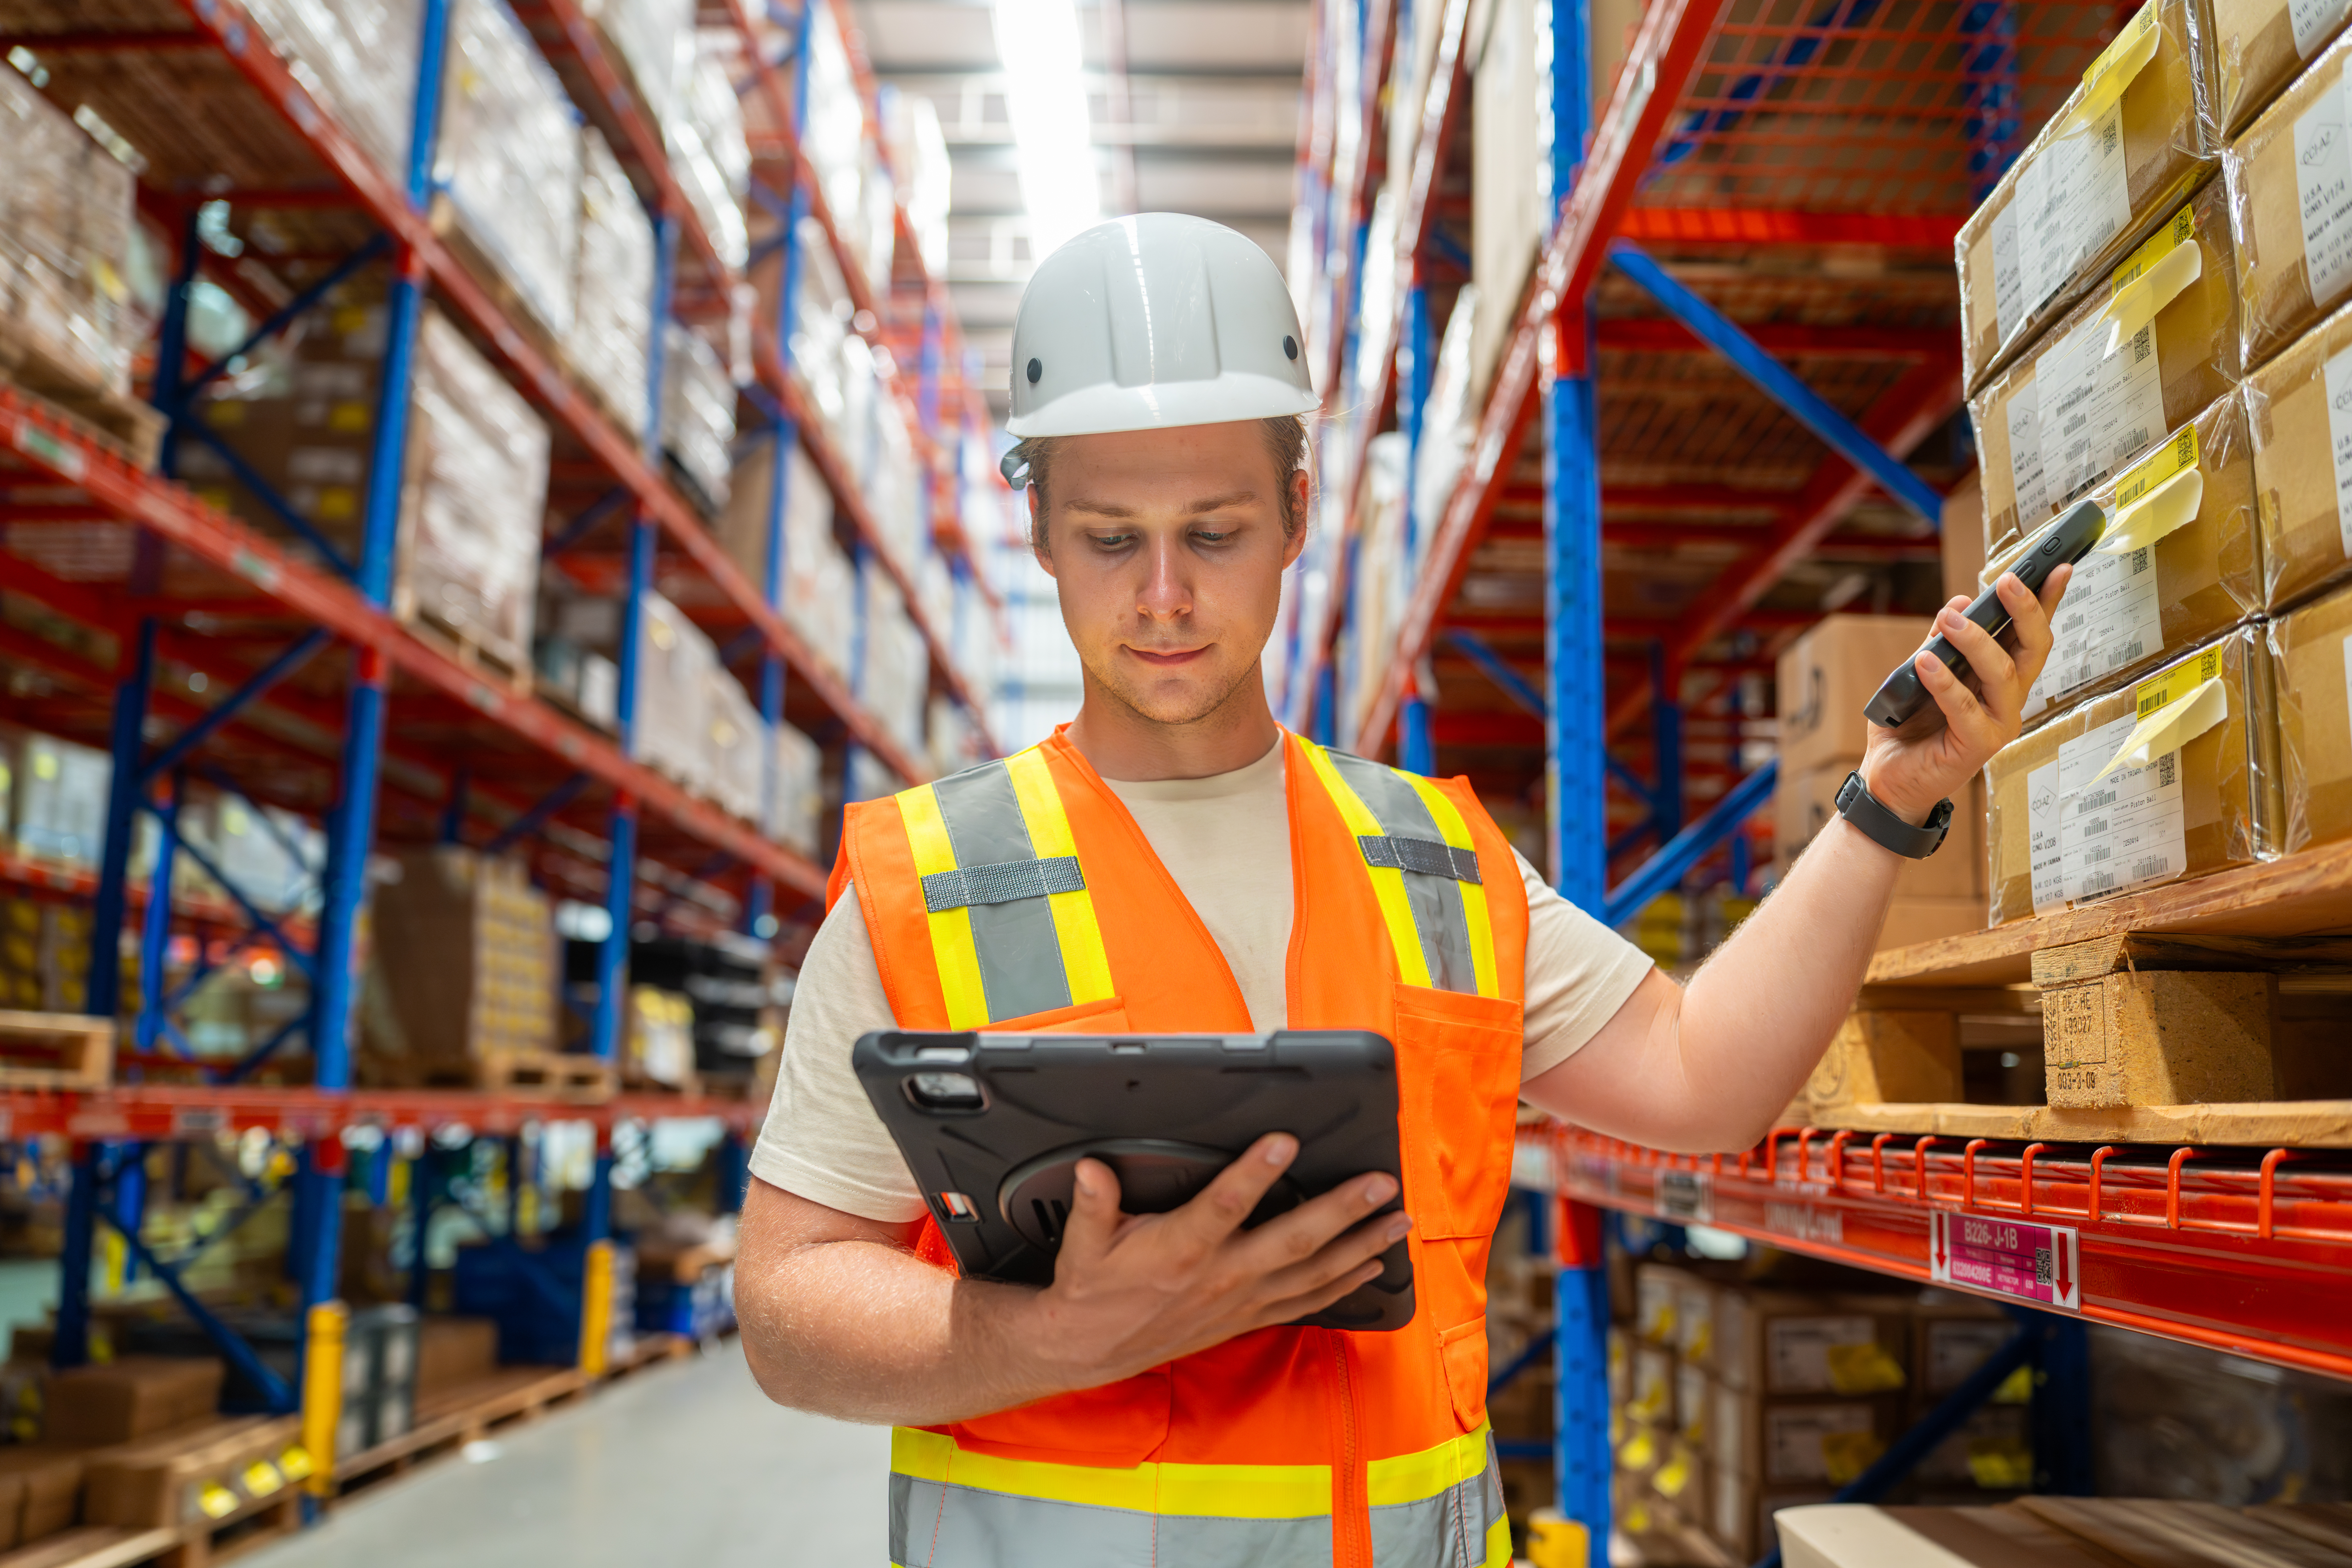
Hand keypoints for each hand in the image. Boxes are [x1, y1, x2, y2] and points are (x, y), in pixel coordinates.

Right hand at [1017, 1133, 1409, 1390]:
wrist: (1090, 1350)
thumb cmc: (1092, 1289)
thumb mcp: (1082, 1244)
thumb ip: (1092, 1203)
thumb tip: (1092, 1169)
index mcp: (1180, 1248)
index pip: (1224, 1205)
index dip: (1255, 1172)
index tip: (1285, 1140)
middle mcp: (1220, 1275)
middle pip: (1292, 1240)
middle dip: (1341, 1210)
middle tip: (1380, 1183)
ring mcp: (1241, 1300)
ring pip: (1313, 1273)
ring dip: (1360, 1247)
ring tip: (1398, 1221)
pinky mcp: (1248, 1317)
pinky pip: (1307, 1302)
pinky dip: (1344, 1285)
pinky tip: (1373, 1266)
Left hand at [1858, 566, 2069, 823]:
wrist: (1887, 778)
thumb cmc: (1907, 725)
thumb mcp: (1918, 672)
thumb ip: (1939, 642)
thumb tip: (1958, 603)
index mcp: (2000, 678)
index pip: (2030, 634)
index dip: (2047, 601)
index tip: (2058, 566)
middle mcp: (2008, 700)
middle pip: (2033, 649)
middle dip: (2025, 611)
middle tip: (2005, 581)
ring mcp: (1998, 725)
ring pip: (2003, 674)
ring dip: (1976, 642)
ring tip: (1949, 620)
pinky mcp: (1977, 747)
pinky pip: (1965, 709)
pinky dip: (1945, 683)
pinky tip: (1925, 663)